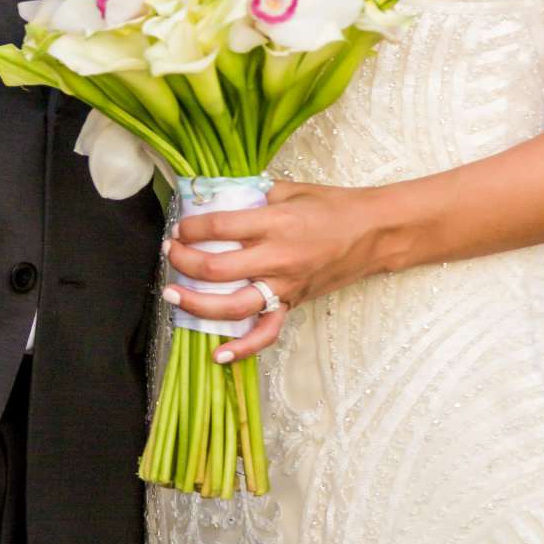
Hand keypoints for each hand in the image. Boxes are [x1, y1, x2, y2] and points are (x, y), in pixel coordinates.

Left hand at [162, 179, 372, 364]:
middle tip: (170, 253)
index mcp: (275, 223)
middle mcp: (277, 258)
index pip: (220, 226)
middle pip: (217, 268)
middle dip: (184, 262)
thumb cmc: (332, 206)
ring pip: (234, 306)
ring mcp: (285, 286)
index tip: (180, 226)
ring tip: (171, 296)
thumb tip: (219, 196)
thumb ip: (254, 195)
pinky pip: (267, 332)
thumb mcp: (291, 189)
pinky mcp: (294, 304)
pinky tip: (218, 354)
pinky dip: (242, 348)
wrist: (373, 232)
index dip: (192, 227)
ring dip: (197, 303)